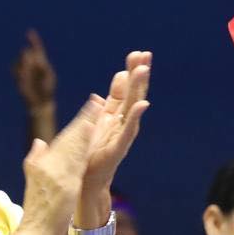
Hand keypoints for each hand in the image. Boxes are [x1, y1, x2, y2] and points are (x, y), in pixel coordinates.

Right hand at [12, 29, 56, 110]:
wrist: (41, 101)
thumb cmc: (47, 88)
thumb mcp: (49, 75)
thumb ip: (42, 66)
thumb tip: (33, 59)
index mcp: (41, 62)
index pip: (37, 48)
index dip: (33, 40)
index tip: (29, 32)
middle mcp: (32, 64)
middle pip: (28, 53)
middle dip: (30, 57)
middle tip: (34, 64)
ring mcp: (25, 70)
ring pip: (20, 60)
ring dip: (24, 63)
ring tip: (28, 70)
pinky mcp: (18, 77)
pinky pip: (15, 69)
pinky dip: (18, 70)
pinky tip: (22, 75)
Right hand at [17, 97, 102, 234]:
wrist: (34, 231)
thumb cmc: (36, 210)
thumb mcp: (33, 180)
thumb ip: (36, 159)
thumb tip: (40, 142)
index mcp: (43, 164)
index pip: (63, 140)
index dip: (77, 125)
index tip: (89, 110)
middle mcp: (49, 166)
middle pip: (70, 139)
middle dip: (85, 119)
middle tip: (99, 102)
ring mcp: (57, 175)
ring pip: (76, 146)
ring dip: (88, 127)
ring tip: (99, 110)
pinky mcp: (65, 184)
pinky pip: (78, 160)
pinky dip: (84, 144)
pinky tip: (92, 131)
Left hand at [81, 51, 150, 193]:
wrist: (88, 180)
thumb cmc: (92, 153)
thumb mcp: (98, 123)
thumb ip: (107, 104)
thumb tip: (112, 83)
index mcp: (116, 116)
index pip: (127, 89)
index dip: (132, 72)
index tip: (137, 53)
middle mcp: (123, 123)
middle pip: (133, 93)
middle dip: (139, 73)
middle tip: (145, 53)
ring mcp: (123, 134)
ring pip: (133, 107)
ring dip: (139, 88)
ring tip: (144, 69)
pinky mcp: (119, 147)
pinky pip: (129, 130)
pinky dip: (135, 116)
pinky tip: (142, 103)